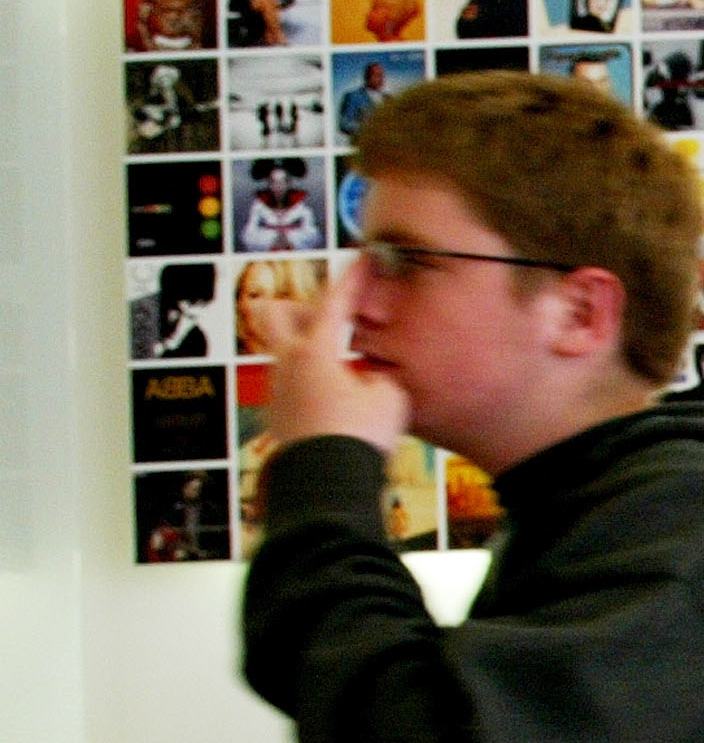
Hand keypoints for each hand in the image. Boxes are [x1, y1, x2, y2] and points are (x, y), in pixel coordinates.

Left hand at [249, 257, 410, 452]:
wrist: (327, 485)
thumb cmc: (358, 437)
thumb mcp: (390, 397)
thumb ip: (382, 375)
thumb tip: (373, 377)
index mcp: (314, 348)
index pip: (335, 301)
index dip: (353, 278)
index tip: (362, 257)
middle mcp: (287, 363)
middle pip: (273, 313)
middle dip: (297, 306)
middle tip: (328, 317)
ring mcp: (279, 391)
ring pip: (285, 352)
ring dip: (310, 351)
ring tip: (344, 367)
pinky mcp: (280, 418)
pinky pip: (294, 387)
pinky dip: (314, 384)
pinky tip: (340, 402)